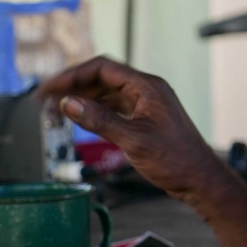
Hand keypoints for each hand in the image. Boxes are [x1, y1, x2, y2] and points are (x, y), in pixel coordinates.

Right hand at [38, 56, 226, 202]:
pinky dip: (97, 111)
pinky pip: (116, 107)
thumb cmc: (175, 159)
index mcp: (148, 87)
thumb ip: (100, 120)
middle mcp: (148, 90)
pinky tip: (82, 120)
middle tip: (47, 100)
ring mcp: (148, 104)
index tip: (49, 88)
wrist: (200, 179)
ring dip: (84, 98)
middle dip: (74, 86)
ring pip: (109, 93)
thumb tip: (68, 103)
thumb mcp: (133, 140)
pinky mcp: (146, 119)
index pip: (104, 68)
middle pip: (104, 78)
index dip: (73, 75)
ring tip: (58, 111)